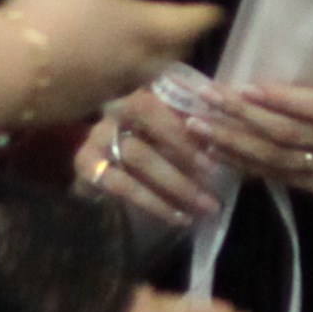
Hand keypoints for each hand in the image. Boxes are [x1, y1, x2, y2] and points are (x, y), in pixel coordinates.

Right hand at [0, 0, 218, 139]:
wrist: (3, 73)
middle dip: (182, 40)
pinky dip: (118, 77)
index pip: (189, 23)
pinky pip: (113, 90)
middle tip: (183, 26)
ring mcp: (110, 89)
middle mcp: (137, 63)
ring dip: (153, 62)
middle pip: (172, 54)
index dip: (204, 15)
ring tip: (147, 47)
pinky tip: (102, 70)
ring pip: (145, 76)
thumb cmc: (51, 11)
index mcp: (145, 28)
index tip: (213, 10)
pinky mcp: (82, 106)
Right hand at [73, 88, 230, 234]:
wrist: (103, 168)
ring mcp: (97, 137)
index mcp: (138, 93)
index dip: (185, 115)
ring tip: (205, 206)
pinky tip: (178, 218)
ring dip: (176, 183)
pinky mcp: (88, 167)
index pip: (160, 95)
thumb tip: (224, 130)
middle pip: (146, 117)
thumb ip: (191, 121)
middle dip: (183, 146)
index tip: (212, 143)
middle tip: (213, 172)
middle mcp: (114, 110)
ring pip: (138, 156)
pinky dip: (155, 204)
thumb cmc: (147, 142)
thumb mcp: (168, 127)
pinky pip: (124, 186)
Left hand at [189, 76, 312, 204]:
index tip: (241, 87)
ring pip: (281, 161)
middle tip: (206, 104)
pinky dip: (250, 165)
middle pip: (291, 136)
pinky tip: (223, 153)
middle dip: (243, 119)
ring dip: (236, 145)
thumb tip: (249, 82)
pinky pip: (284, 179)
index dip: (279, 99)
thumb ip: (311, 82)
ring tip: (203, 129)